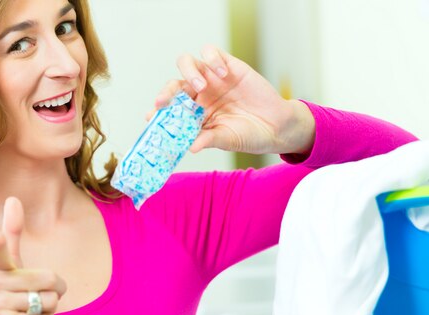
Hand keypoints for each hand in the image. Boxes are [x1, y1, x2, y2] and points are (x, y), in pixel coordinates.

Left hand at [149, 45, 314, 155]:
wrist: (277, 126)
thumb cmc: (249, 135)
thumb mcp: (227, 140)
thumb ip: (209, 140)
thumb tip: (191, 147)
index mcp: (194, 114)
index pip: (170, 109)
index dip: (158, 111)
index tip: (151, 117)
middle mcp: (199, 95)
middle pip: (174, 85)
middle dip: (166, 92)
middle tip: (164, 102)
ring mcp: (212, 79)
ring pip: (188, 64)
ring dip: (188, 73)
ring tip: (202, 87)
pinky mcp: (228, 66)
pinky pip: (211, 53)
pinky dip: (212, 60)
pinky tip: (222, 74)